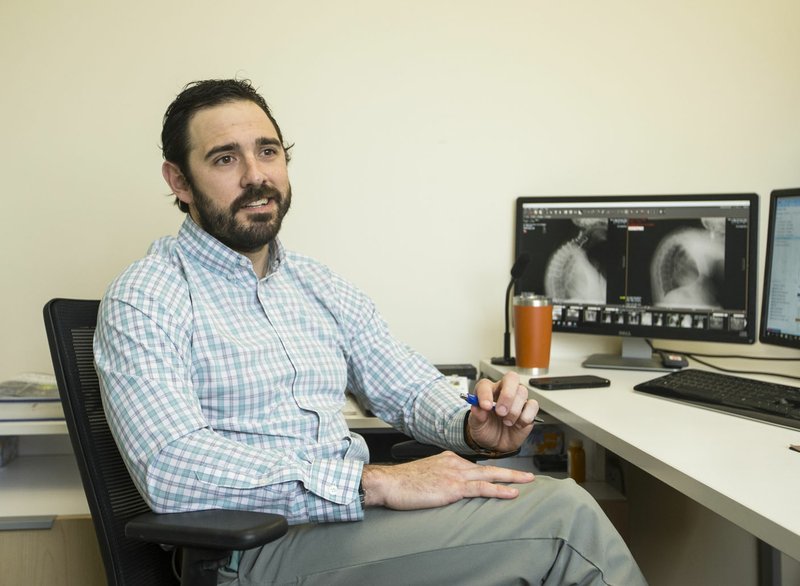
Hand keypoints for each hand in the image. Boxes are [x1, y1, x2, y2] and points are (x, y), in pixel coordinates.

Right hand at [361, 451, 533, 509]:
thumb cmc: (402, 482)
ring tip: (527, 482)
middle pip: (488, 467)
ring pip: (490, 475)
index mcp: (448, 459)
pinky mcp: (453, 488)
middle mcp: (454, 464)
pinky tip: (512, 493)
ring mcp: (455, 475)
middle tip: (528, 475)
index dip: (491, 471)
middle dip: (510, 471)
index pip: (474, 466)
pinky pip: (481, 488)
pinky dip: (499, 490)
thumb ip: (438, 477)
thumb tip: (444, 487)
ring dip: (511, 478)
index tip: (503, 475)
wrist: (390, 482)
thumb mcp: (424, 474)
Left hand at [467, 371, 538, 453]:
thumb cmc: (485, 429)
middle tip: (501, 412)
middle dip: (507, 395)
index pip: (486, 385)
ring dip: (514, 410)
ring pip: (523, 392)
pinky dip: (526, 416)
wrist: (496, 444)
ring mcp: (517, 399)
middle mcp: (503, 391)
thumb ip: (477, 416)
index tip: (485, 406)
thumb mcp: (476, 425)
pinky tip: (518, 424)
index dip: (485, 394)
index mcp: (487, 391)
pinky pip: (533, 405)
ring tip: (507, 422)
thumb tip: (477, 407)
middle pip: (511, 378)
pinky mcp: (528, 409)